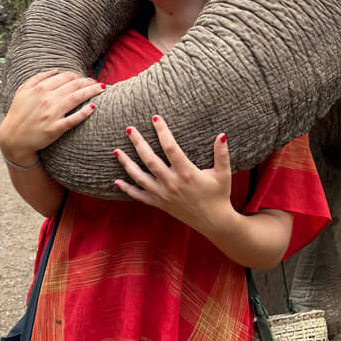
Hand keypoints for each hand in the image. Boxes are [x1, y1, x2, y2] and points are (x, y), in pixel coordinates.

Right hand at [0, 70, 104, 165]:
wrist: (13, 138)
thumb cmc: (18, 113)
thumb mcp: (22, 91)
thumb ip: (37, 78)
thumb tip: (55, 70)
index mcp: (40, 89)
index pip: (66, 77)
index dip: (79, 76)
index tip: (85, 78)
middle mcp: (47, 99)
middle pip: (74, 85)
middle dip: (89, 82)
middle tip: (98, 83)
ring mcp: (52, 114)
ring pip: (77, 98)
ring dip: (91, 91)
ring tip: (101, 89)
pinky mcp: (55, 128)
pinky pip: (73, 119)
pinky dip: (84, 112)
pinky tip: (93, 107)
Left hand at [113, 115, 233, 235]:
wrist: (214, 222)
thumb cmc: (219, 195)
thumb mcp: (224, 174)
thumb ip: (221, 154)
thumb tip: (221, 134)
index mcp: (187, 173)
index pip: (170, 148)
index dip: (162, 131)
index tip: (156, 118)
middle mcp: (172, 183)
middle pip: (150, 160)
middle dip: (138, 143)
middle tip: (129, 129)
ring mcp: (163, 195)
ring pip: (140, 177)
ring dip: (127, 164)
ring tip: (116, 151)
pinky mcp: (160, 204)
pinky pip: (140, 196)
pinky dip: (127, 189)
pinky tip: (117, 181)